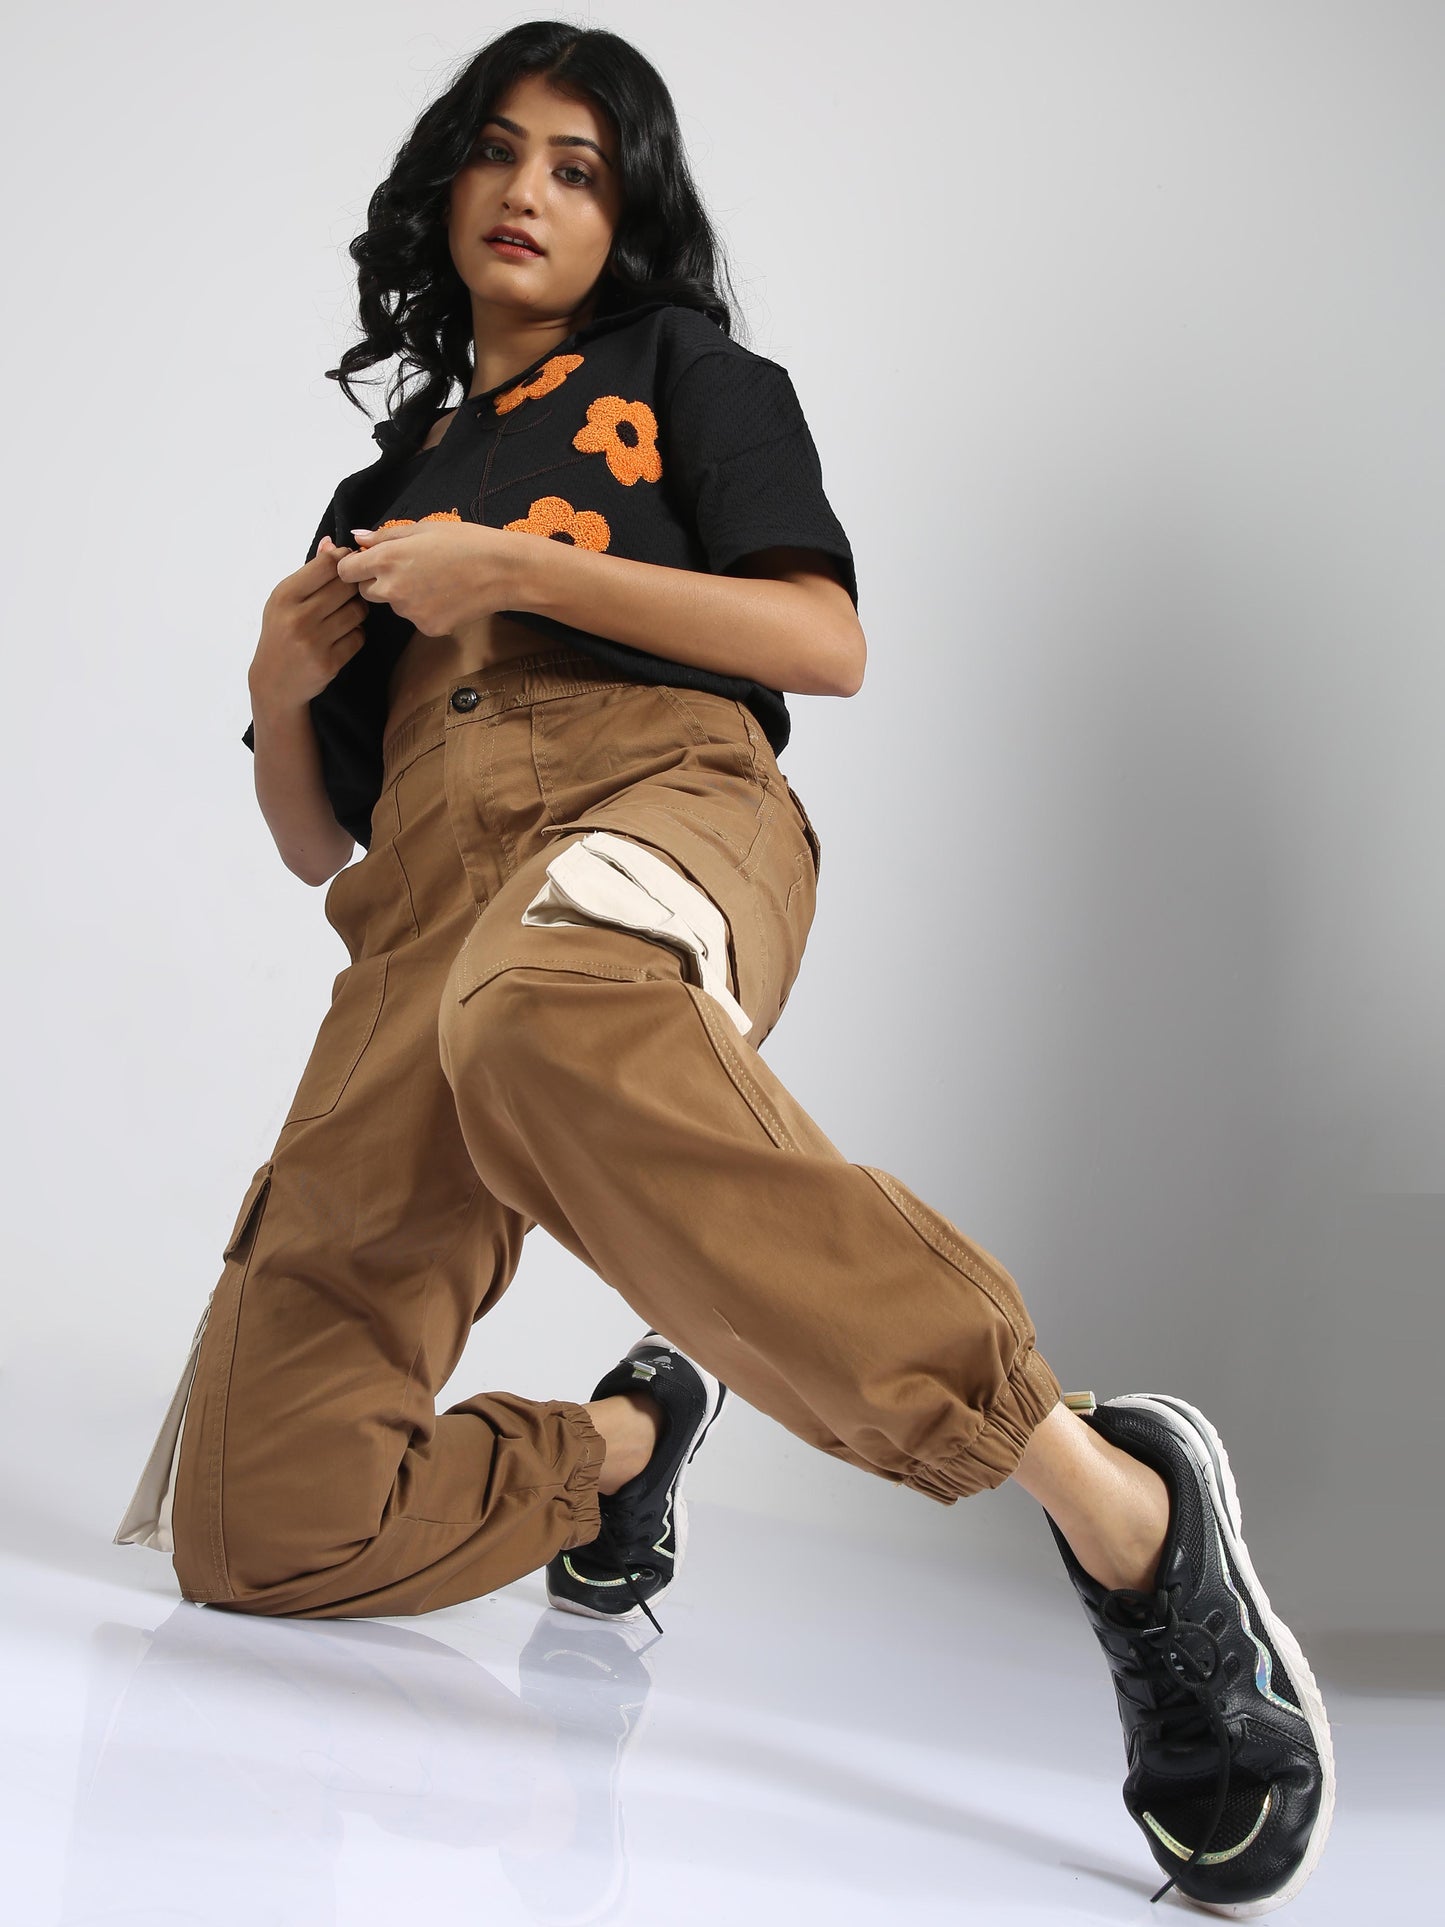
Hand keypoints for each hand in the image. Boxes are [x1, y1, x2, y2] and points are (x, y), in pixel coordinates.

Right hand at [249, 535, 364, 714]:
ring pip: (357, 612)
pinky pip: (359, 637)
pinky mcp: (329, 662)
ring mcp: (313, 641)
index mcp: (285, 595)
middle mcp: (298, 617)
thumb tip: (331, 543)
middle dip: (353, 587)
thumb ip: (309, 573)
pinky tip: (342, 637)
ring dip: (357, 612)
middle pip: (347, 586)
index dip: (345, 561)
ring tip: (345, 615)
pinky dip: (355, 635)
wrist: (274, 682)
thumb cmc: (281, 634)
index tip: (348, 565)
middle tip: (349, 593)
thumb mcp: (285, 601)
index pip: (328, 565)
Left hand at [336, 519, 529, 636]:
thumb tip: (358, 538)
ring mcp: (409, 612)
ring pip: (394, 606)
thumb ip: (385, 536)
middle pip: (365, 591)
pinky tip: (447, 597)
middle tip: (408, 570)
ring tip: (435, 581)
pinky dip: (427, 610)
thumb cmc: (466, 542)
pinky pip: (417, 619)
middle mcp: (392, 588)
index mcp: (387, 558)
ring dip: (405, 596)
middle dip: (378, 581)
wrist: (503, 571)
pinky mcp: (427, 628)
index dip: (354, 566)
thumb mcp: (423, 528)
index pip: (345, 571)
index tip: (368, 563)